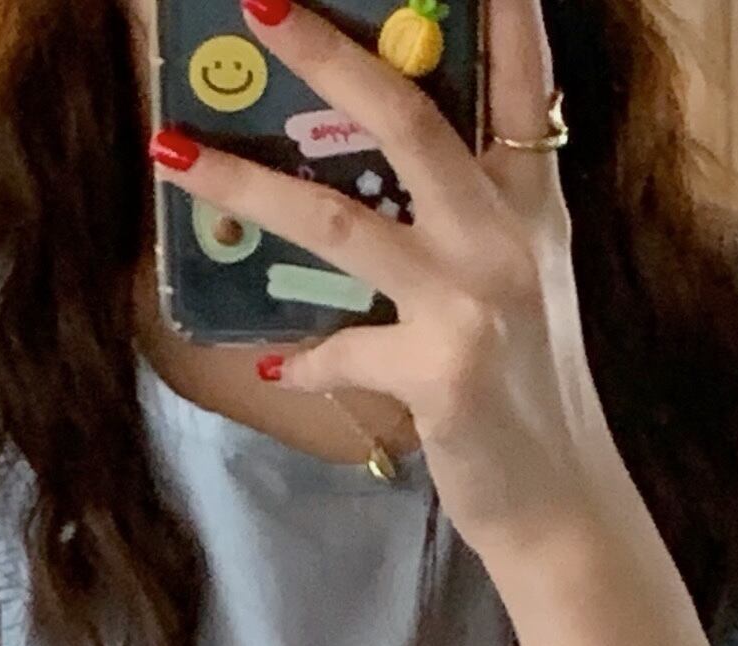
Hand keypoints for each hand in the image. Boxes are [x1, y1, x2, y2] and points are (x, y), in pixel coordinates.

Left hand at [149, 0, 632, 571]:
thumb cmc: (526, 394)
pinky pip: (341, 349)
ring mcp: (473, 303)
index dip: (502, 13)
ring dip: (247, 184)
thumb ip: (456, 230)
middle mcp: (505, 238)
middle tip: (260, 4)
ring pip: (340, 220)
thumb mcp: (510, 290)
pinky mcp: (441, 373)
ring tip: (175, 151)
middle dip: (327, 54)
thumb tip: (358, 188)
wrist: (562, 504)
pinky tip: (279, 364)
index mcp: (529, 205)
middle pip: (406, 118)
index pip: (521, 83)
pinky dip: (304, 357)